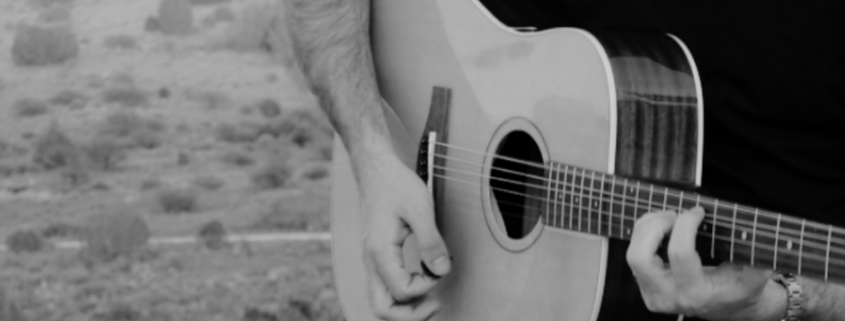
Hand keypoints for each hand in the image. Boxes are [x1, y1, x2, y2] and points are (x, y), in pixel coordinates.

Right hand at [358, 153, 450, 320]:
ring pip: (381, 302)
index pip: (402, 291)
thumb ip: (431, 242)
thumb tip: (441, 271)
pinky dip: (403, 295)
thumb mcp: (419, 208)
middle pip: (382, 309)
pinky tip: (421, 281)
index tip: (439, 268)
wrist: (375, 169)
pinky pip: (385, 288)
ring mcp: (372, 261)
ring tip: (431, 298)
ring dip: (406, 308)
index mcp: (380, 251)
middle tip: (436, 303)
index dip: (426, 288)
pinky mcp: (377, 257)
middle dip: (411, 315)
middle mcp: (371, 261)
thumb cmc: (396, 184)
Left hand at [626, 207, 786, 320]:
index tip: (698, 211)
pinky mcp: (644, 286)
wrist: (730, 308)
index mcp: (696, 293)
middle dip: (654, 227)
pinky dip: (645, 234)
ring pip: (632, 255)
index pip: (679, 253)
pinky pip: (634, 255)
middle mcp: (668, 296)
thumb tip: (754, 231)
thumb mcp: (755, 274)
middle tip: (674, 214)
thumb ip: (755, 255)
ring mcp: (653, 293)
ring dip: (647, 228)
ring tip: (669, 217)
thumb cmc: (741, 288)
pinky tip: (664, 227)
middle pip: (639, 257)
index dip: (686, 224)